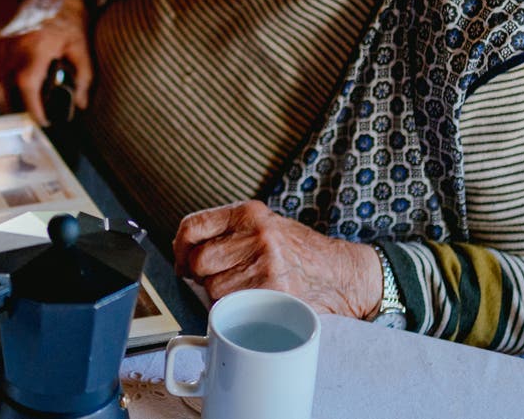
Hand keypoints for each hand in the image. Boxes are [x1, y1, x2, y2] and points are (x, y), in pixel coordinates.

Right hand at [0, 0, 92, 124]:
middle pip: (0, 91)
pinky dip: (5, 84)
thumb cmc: (70, 22)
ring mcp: (1, 45)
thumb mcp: (82, 48)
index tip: (43, 122)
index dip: (32, 109)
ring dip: (6, 100)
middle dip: (13, 110)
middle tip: (31, 117)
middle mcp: (13, 47)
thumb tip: (80, 105)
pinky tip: (20, 86)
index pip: (25, 86)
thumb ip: (83, 78)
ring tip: (24, 106)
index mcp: (35, 46)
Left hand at [173, 200, 381, 318]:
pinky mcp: (274, 291)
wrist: (344, 274)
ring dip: (220, 296)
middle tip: (219, 280)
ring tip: (243, 292)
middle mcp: (258, 233)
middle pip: (199, 260)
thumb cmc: (300, 254)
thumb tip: (183, 254)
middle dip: (201, 276)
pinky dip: (236, 310)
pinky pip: (232, 306)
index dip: (179, 248)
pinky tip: (252, 304)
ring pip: (212, 288)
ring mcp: (267, 263)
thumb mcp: (266, 227)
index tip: (181, 262)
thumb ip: (229, 233)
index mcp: (250, 212)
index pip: (193, 226)